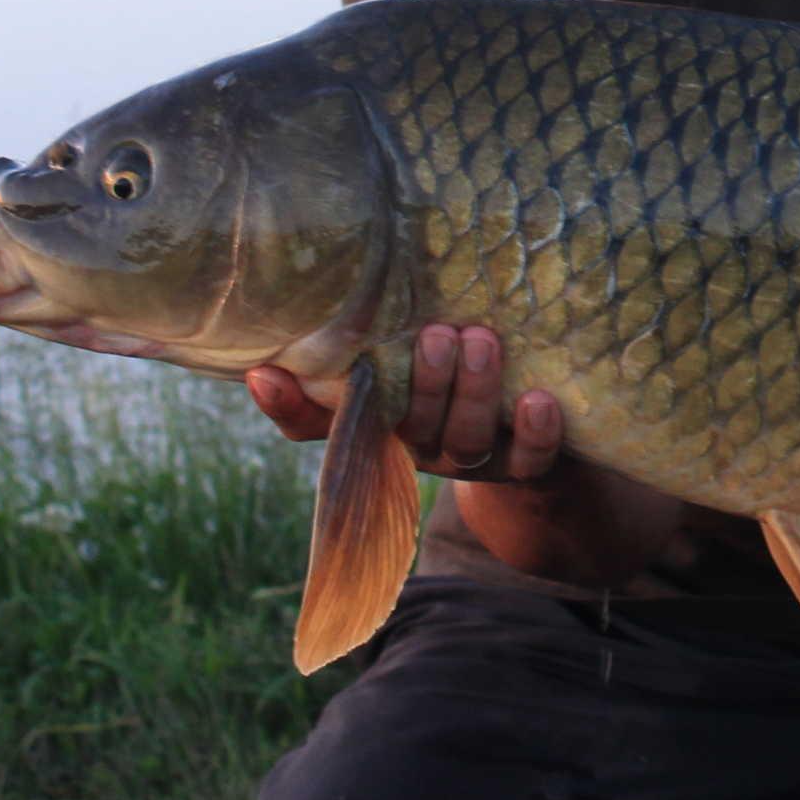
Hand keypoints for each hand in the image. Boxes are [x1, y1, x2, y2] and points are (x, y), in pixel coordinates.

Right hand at [244, 324, 564, 482]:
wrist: (521, 429)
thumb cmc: (440, 375)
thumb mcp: (390, 358)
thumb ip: (344, 348)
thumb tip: (262, 360)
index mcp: (375, 423)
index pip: (315, 424)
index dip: (289, 406)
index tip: (267, 373)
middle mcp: (418, 446)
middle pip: (412, 429)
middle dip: (426, 383)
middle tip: (438, 334)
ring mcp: (471, 458)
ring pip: (468, 441)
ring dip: (476, 392)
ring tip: (482, 341)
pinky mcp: (523, 465)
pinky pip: (528, 462)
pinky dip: (535, 433)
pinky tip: (538, 398)